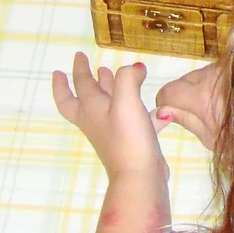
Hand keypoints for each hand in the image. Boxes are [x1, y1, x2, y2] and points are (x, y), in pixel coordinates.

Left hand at [52, 52, 166, 180]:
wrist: (138, 177)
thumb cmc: (127, 137)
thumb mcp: (126, 100)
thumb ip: (127, 78)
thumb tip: (134, 68)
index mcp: (90, 108)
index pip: (79, 83)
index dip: (77, 69)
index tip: (78, 55)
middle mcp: (96, 119)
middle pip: (80, 98)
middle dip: (79, 81)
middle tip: (81, 65)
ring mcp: (110, 132)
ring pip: (103, 106)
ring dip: (105, 89)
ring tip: (108, 73)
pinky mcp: (128, 141)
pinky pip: (130, 119)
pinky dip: (140, 110)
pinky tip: (156, 107)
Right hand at [155, 63, 225, 149]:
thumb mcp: (211, 138)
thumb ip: (185, 120)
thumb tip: (162, 111)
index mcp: (201, 96)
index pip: (168, 91)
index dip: (165, 102)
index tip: (170, 112)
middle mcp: (210, 74)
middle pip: (184, 80)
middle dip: (184, 93)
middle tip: (198, 112)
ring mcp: (225, 65)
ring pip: (200, 73)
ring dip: (201, 85)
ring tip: (217, 105)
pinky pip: (216, 68)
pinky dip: (216, 79)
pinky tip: (228, 95)